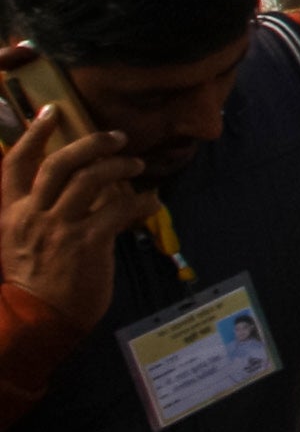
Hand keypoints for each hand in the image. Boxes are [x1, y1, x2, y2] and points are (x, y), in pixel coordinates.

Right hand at [0, 100, 143, 328]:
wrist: (37, 320)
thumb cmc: (33, 283)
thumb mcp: (20, 243)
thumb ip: (38, 214)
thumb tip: (73, 191)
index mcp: (11, 213)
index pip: (14, 164)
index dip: (32, 134)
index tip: (51, 111)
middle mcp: (32, 215)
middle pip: (59, 163)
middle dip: (90, 143)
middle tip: (116, 137)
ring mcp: (60, 227)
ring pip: (91, 178)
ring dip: (119, 166)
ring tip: (137, 165)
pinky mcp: (88, 241)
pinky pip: (120, 208)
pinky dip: (141, 200)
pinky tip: (153, 200)